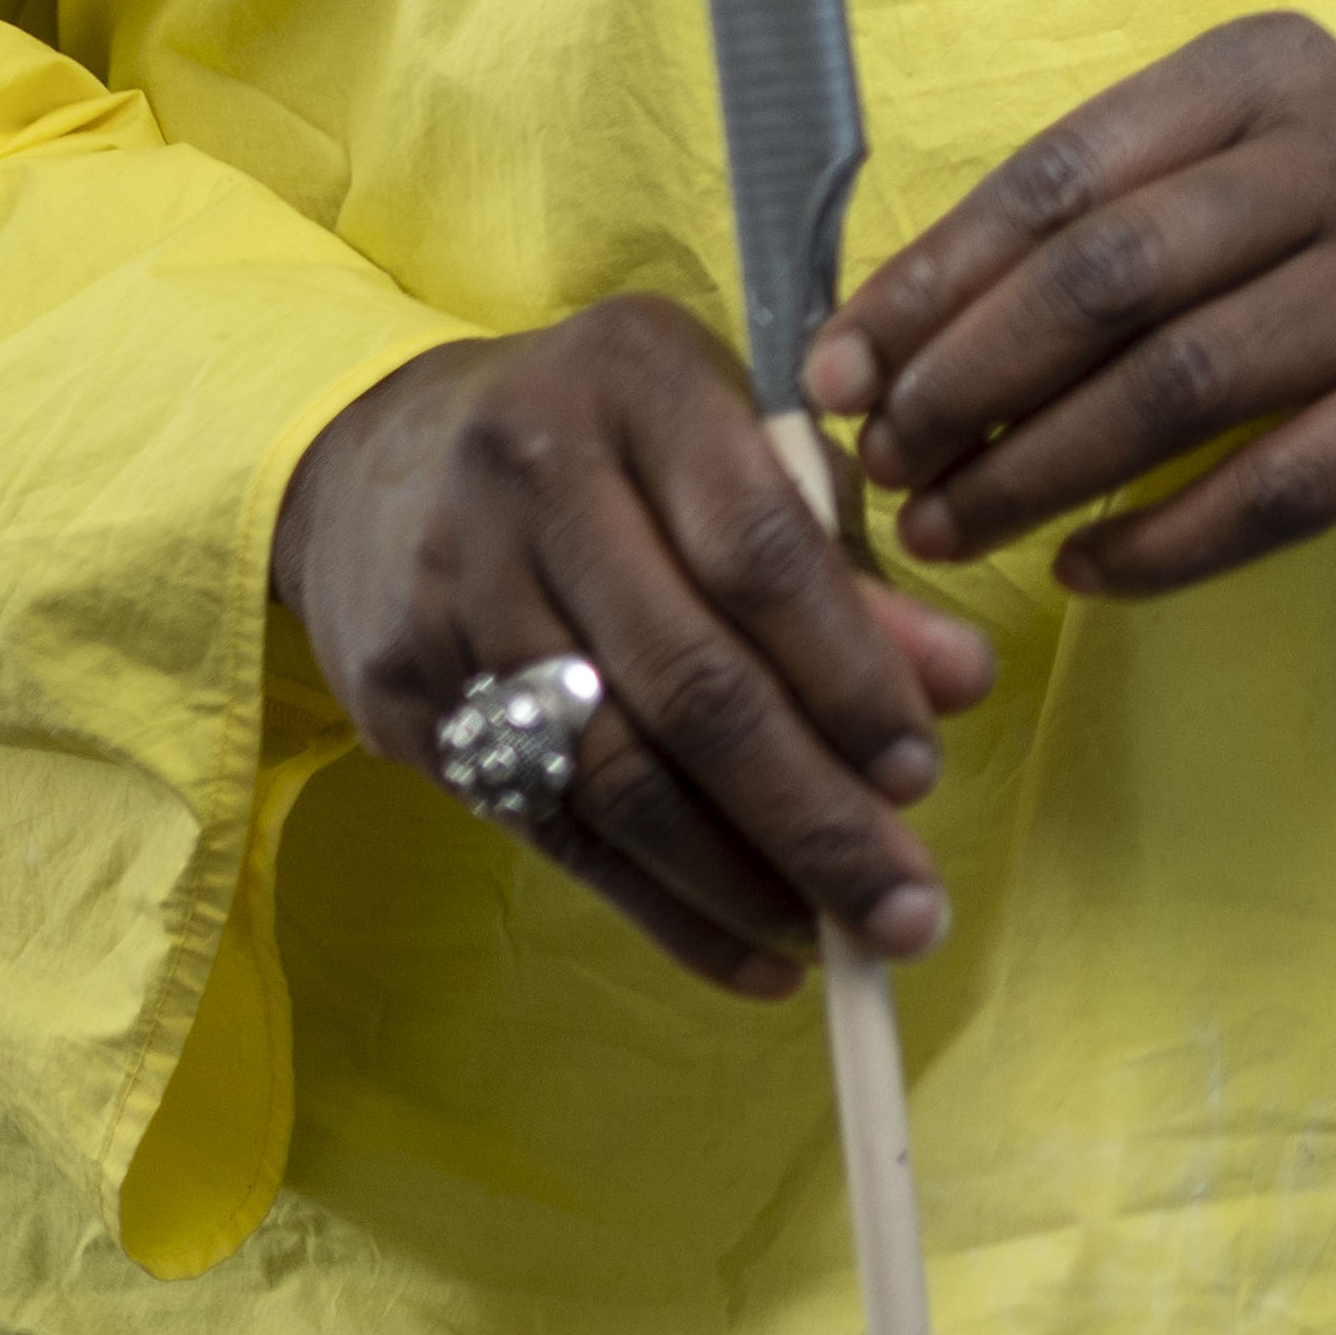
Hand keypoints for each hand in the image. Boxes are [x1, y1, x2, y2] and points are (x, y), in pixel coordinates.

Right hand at [278, 300, 998, 996]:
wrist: (374, 460)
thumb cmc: (613, 449)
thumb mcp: (729, 450)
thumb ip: (844, 566)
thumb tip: (961, 686)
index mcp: (638, 379)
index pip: (759, 547)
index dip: (849, 671)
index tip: (923, 770)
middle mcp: (535, 476)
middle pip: (689, 679)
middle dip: (813, 811)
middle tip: (908, 906)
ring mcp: (455, 589)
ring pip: (616, 773)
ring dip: (742, 880)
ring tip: (839, 940)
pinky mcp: (409, 693)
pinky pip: (553, 828)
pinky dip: (662, 908)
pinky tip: (752, 956)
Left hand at [807, 12, 1335, 600]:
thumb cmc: (1311, 252)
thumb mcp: (1210, 188)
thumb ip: (1067, 240)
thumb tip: (865, 350)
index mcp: (1261, 72)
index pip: (1061, 175)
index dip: (933, 279)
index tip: (838, 370)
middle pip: (1113, 276)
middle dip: (970, 380)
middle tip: (884, 460)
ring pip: (1182, 384)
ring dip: (1037, 470)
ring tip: (946, 528)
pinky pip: (1273, 489)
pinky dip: (1159, 543)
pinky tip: (1077, 570)